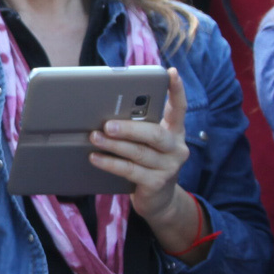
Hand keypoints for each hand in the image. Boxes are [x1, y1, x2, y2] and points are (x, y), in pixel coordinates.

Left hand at [90, 67, 193, 231]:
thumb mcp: (149, 144)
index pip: (179, 108)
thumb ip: (140, 128)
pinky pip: (130, 171)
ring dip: (114, 145)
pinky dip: (110, 163)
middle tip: (107, 124)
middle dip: (129, 128)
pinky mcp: (157, 184)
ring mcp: (169, 167)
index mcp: (175, 132)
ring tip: (94, 137)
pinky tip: (95, 157)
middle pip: (154, 134)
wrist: (158, 201)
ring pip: (139, 153)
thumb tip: (109, 112)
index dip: (177, 90)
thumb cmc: (147, 164)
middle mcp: (176, 148)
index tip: (172, 72)